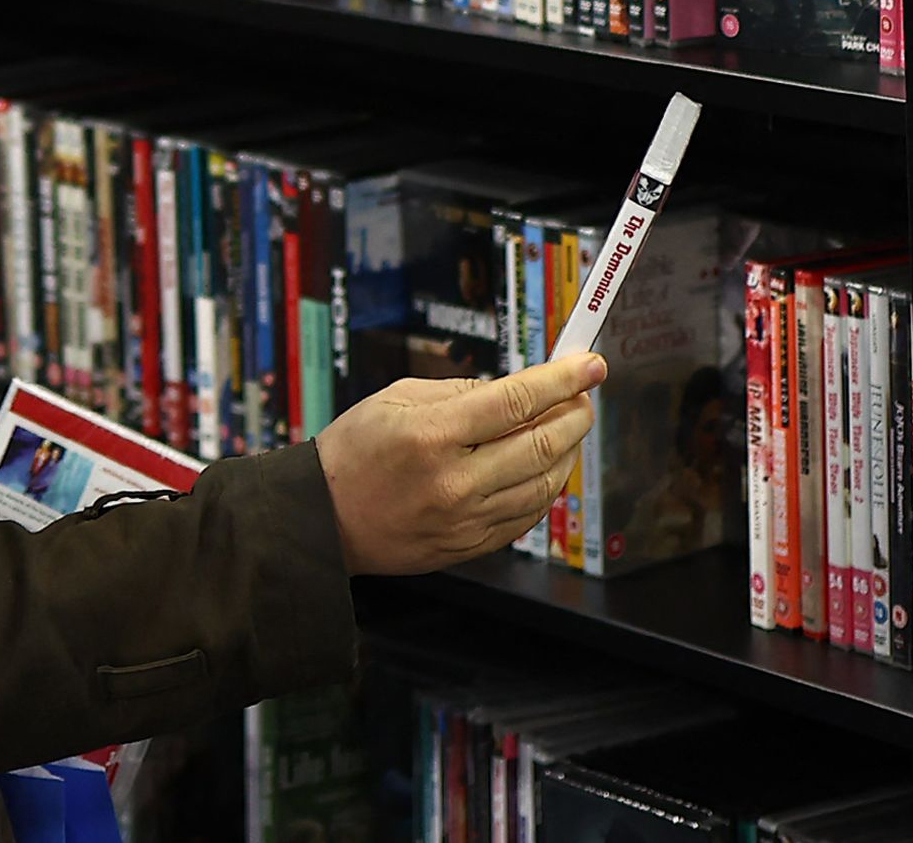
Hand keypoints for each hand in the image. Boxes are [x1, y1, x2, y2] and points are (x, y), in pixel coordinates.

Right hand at [313, 354, 604, 575]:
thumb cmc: (354, 452)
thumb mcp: (397, 398)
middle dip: (576, 414)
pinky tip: (546, 468)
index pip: (517, 401)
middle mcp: (455, 482)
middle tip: (585, 395)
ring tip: (568, 428)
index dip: (562, 380)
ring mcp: (465, 520)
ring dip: (568, 451)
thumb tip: (517, 390)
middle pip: (542, 443)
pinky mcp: (469, 546)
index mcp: (433, 435)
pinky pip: (527, 516)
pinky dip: (547, 488)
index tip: (590, 366)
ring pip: (544, 484)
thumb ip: (461, 391)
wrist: (323, 520)